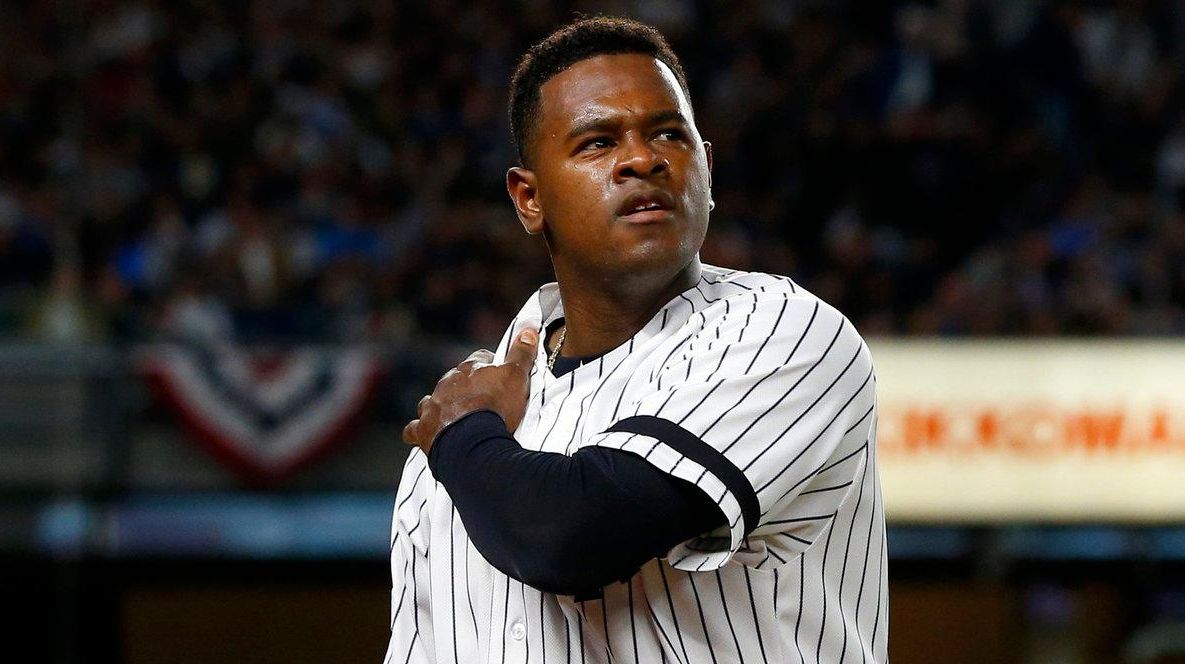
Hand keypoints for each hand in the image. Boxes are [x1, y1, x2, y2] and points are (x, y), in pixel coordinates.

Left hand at [402, 327, 538, 454]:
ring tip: (454, 419)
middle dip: (465, 388)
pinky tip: (427, 435)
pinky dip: (419, 431)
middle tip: (481, 402)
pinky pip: (414, 429)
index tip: (499, 375)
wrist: (474, 443)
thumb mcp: (516, 377)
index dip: (490, 365)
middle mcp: (446, 384)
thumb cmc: (496, 409)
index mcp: (468, 369)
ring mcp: (432, 407)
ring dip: (440, 407)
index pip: (479, 358)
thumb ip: (521, 353)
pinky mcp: (423, 430)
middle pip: (454, 379)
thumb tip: (529, 329)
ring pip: (431, 401)